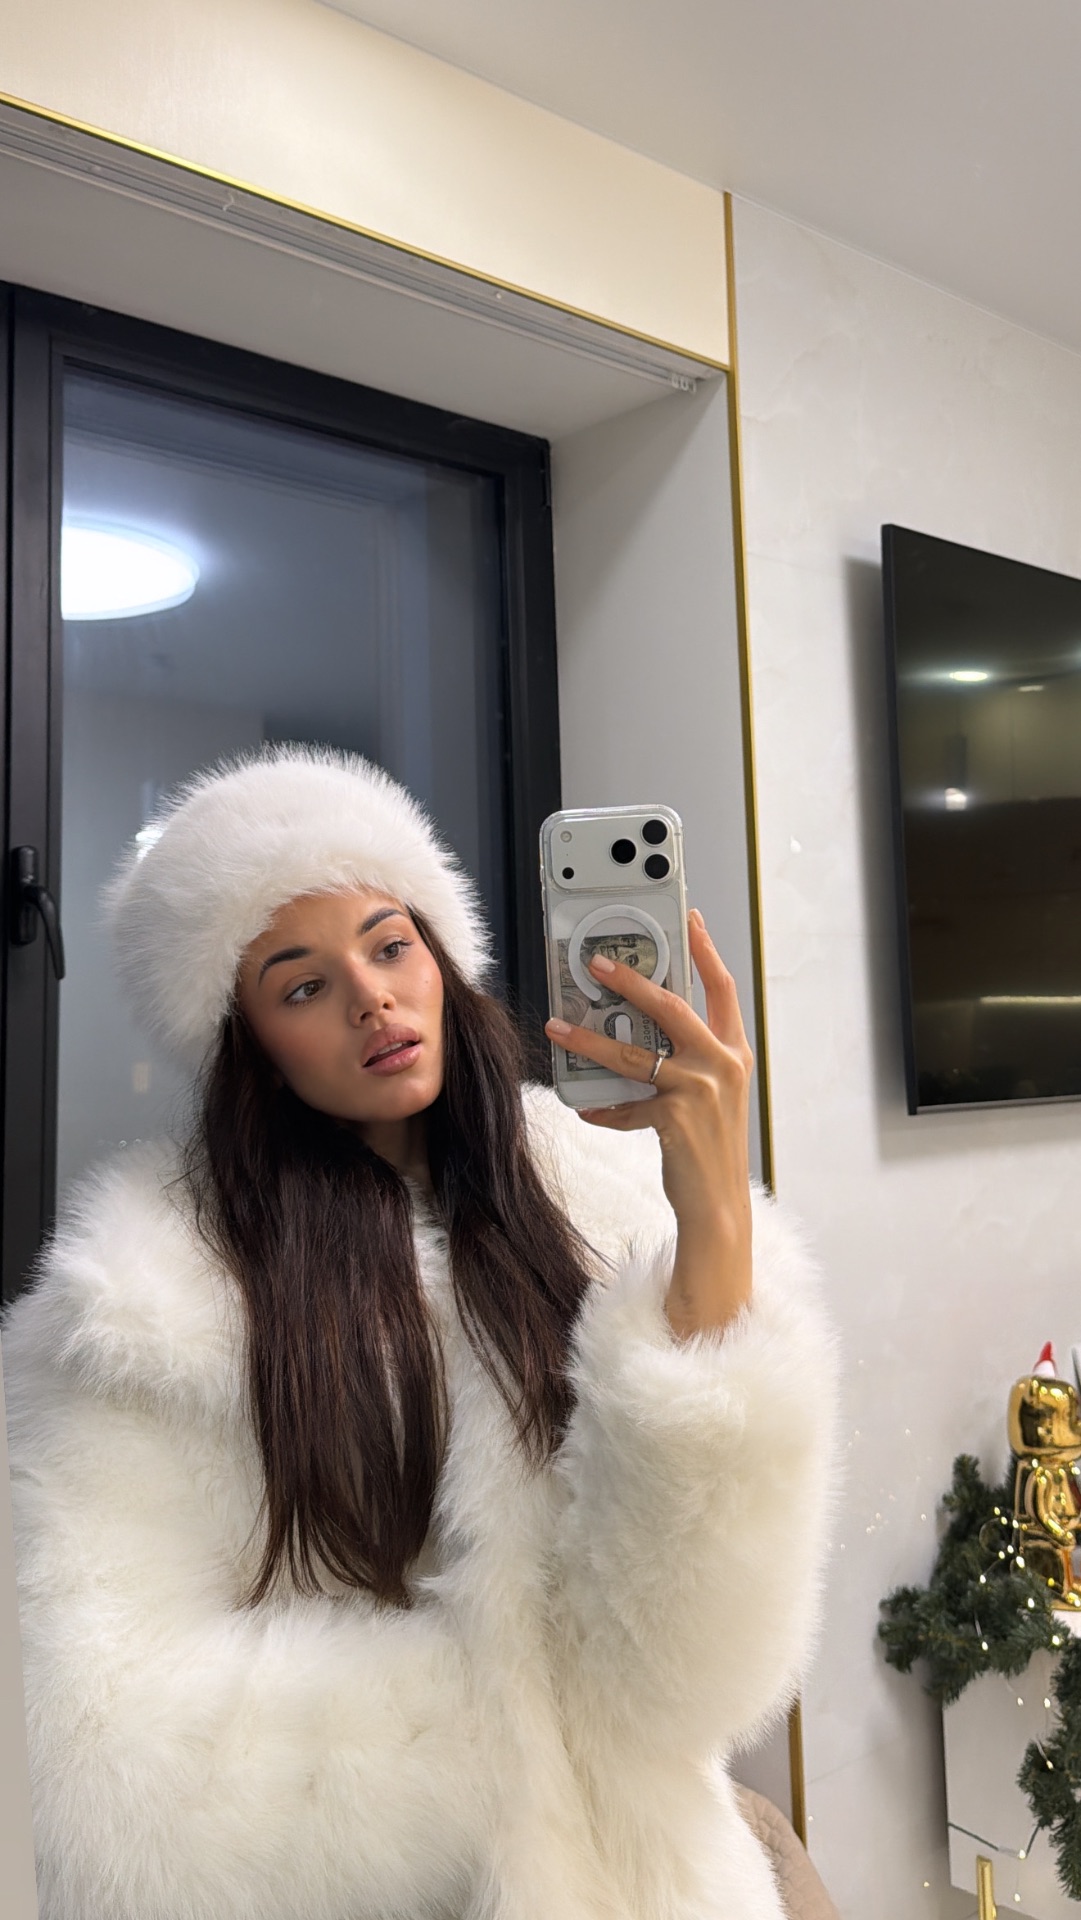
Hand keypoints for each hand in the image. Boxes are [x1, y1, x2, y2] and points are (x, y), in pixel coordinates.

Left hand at [545, 910, 753, 1338]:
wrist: (719, 1205)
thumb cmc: (711, 1148)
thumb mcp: (711, 1095)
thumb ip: (687, 1059)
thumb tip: (640, 1032)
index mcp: (734, 1053)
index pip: (722, 989)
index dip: (705, 951)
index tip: (688, 918)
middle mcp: (722, 1065)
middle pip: (671, 1006)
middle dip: (630, 980)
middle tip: (597, 963)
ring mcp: (700, 1091)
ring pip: (633, 1053)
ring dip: (589, 1040)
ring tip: (558, 1027)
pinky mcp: (676, 1119)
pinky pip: (626, 1104)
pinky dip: (603, 1107)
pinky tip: (587, 1109)